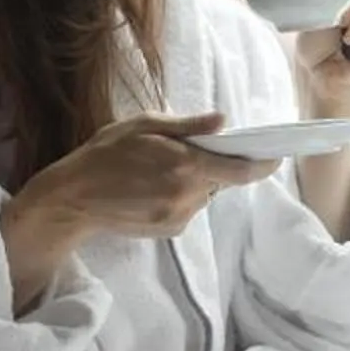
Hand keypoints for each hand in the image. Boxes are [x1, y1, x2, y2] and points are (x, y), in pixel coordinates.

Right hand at [3, 111, 275, 250]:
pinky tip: (151, 190)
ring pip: (204, 195)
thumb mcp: (143, 126)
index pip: (240, 171)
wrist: (73, 199)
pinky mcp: (170, 230)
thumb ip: (186, 126)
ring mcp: (179, 217)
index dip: (263, 164)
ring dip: (194, 181)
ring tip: (158, 171)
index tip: (276, 157)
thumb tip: (223, 120)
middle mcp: (187, 196)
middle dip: (212, 165)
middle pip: (221, 180)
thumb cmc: (104, 154)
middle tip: (184, 152)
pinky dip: (180, 196)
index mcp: (184, 166)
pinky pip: (189, 208)